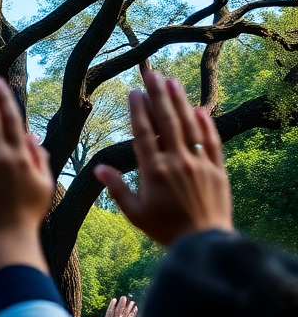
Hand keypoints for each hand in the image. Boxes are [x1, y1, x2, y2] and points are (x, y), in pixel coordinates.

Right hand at [94, 70, 232, 245]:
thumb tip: (98, 168)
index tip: (134, 92)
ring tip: (173, 81)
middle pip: (166, 122)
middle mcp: (177, 162)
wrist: (203, 243)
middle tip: (152, 73)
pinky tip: (198, 109)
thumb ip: (116, 188)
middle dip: (158, 95)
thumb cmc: (164, 230)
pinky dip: (206, 124)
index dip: (139, 110)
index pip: (144, 133)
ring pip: (189, 126)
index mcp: (153, 171)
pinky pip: (212, 142)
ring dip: (180, 102)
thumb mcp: (134, 213)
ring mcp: (199, 163)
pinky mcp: (217, 169)